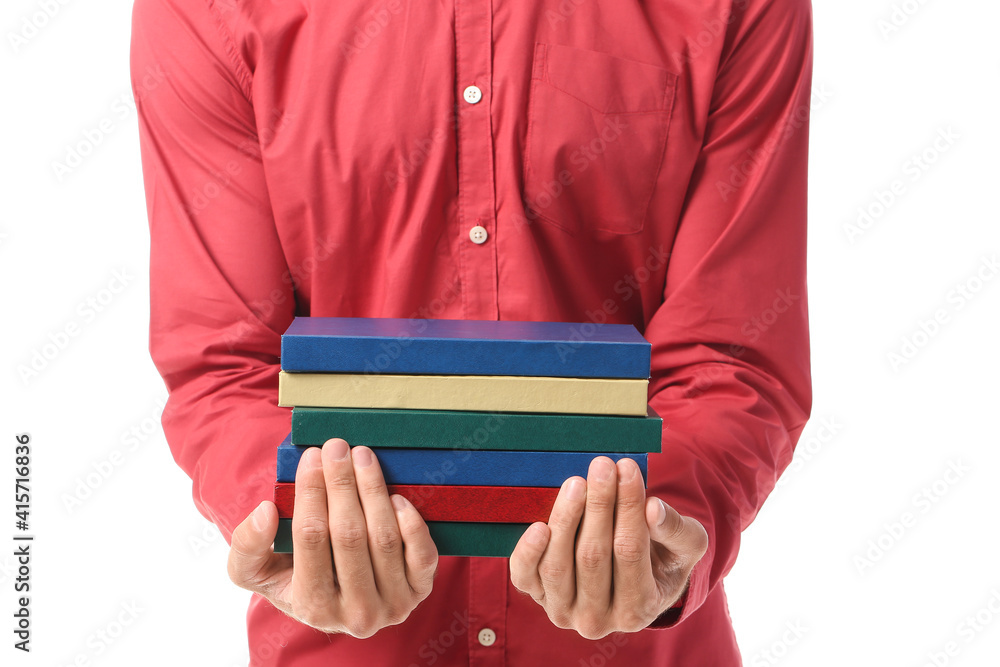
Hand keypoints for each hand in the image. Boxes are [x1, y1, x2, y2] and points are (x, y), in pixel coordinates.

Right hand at [227, 439, 437, 636]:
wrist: (338, 601)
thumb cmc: (293, 577)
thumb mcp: (255, 570)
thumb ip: (248, 545)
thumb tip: (266, 511)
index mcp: (312, 607)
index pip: (311, 538)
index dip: (311, 492)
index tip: (311, 456)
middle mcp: (355, 614)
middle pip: (349, 535)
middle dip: (342, 483)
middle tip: (337, 446)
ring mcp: (393, 605)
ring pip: (384, 539)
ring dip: (373, 490)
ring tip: (363, 456)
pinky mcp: (420, 591)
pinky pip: (423, 555)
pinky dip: (411, 523)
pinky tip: (395, 496)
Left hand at [510, 457, 707, 638]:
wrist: (630, 582)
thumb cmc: (661, 559)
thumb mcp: (686, 546)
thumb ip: (677, 530)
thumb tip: (653, 509)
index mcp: (638, 610)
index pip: (630, 551)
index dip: (628, 508)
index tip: (628, 468)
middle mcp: (598, 620)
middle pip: (593, 556)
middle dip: (599, 505)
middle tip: (602, 466)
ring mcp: (564, 611)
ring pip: (558, 565)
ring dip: (566, 519)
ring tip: (576, 482)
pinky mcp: (536, 597)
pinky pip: (525, 576)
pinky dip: (528, 551)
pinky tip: (539, 525)